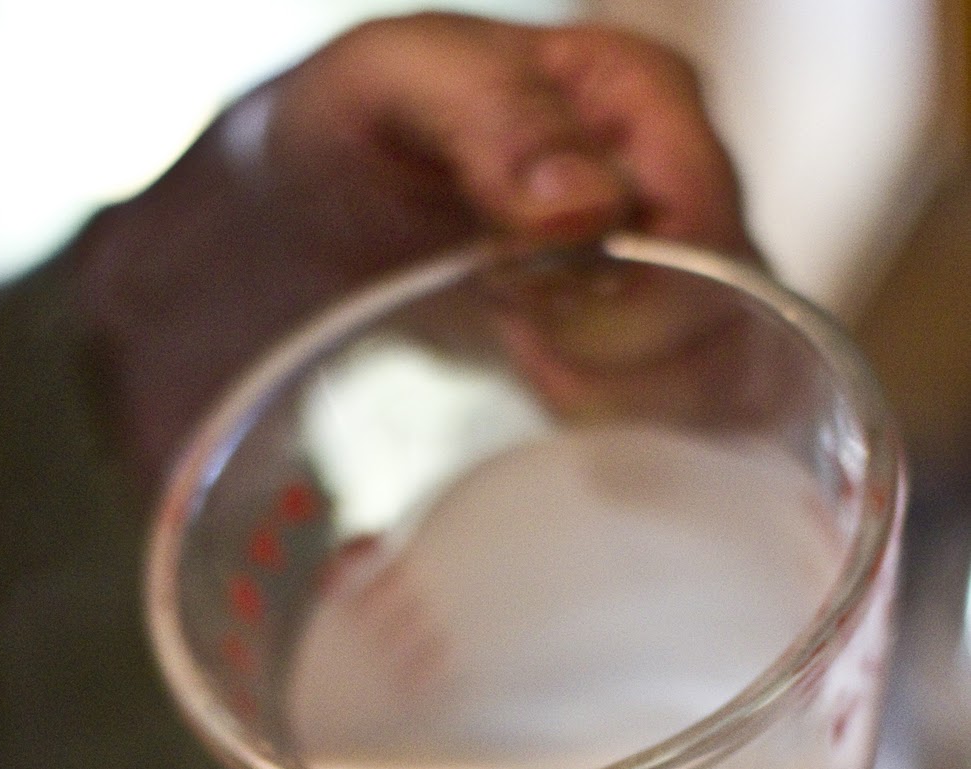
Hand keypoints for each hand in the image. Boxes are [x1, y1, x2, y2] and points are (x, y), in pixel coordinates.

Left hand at [73, 12, 752, 498]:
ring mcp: (673, 273)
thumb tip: (585, 203)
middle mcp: (677, 182)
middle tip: (519, 334)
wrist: (304, 214)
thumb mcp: (389, 84)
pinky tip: (547, 392)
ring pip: (722, 371)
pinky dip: (623, 426)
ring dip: (622, 397)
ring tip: (529, 360)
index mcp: (640, 95)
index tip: (525, 303)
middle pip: (724, 305)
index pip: (702, 218)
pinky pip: (692, 414)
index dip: (627, 288)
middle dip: (619, 349)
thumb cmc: (346, 132)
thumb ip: (491, 119)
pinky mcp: (649, 350)